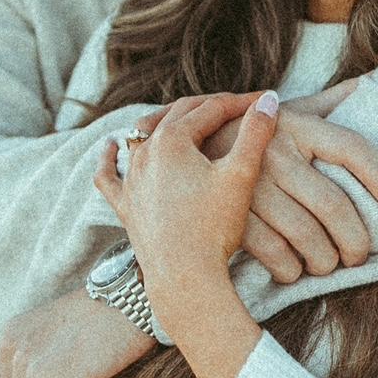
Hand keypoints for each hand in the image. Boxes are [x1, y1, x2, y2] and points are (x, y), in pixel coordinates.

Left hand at [94, 92, 279, 294]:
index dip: (241, 103)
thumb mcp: (241, 175)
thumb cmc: (214, 228)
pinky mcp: (124, 205)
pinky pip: (109, 175)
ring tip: (184, 117)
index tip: (264, 102)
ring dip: (166, 121)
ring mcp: (131, 179)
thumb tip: (269, 100)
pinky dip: (109, 157)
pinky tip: (110, 146)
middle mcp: (144, 153)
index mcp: (172, 140)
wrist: (185, 278)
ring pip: (142, 136)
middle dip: (209, 107)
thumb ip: (255, 133)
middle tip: (236, 108)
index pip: (211, 108)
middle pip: (178, 115)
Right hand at [202, 78, 377, 282]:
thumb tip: (372, 83)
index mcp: (296, 124)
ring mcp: (251, 185)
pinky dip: (290, 270)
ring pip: (307, 236)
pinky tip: (295, 270)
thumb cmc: (253, 135)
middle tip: (359, 255)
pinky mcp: (231, 213)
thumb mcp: (287, 111)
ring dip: (325, 260)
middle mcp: (275, 151)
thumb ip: (328, 102)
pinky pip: (274, 253)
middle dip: (355, 240)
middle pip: (333, 205)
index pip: (352, 149)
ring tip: (329, 264)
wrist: (181, 150)